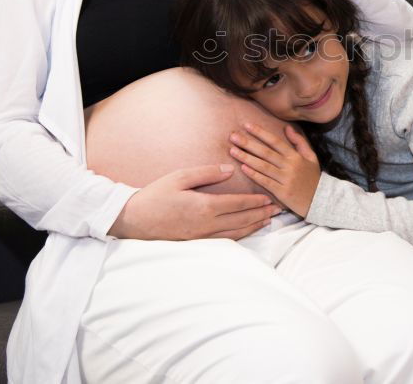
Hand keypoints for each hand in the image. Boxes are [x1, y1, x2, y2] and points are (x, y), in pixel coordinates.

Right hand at [108, 164, 281, 240]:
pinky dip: (240, 235)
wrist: (135, 220)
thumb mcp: (180, 177)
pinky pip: (225, 240)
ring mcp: (203, 236)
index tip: (269, 198)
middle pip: (242, 219)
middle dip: (261, 214)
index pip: (238, 204)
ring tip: (268, 220)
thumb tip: (230, 170)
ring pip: (236, 232)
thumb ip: (207, 173)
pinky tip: (247, 231)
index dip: (255, 201)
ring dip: (254, 226)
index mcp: (205, 206)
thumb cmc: (156, 195)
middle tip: (277, 209)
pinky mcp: (197, 242)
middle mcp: (207, 224)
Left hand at [229, 122, 320, 216]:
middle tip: (232, 136)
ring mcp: (285, 179)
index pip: (275, 141)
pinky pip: (265, 182)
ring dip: (246, 158)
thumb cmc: (313, 178)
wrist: (321, 200)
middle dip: (248, 143)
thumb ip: (299, 142)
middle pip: (266, 152)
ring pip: (263, 166)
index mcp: (295, 156)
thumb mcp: (311, 157)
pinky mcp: (282, 192)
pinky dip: (254, 175)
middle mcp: (290, 166)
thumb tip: (287, 127)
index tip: (246, 125)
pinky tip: (243, 168)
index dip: (260, 132)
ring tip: (233, 150)